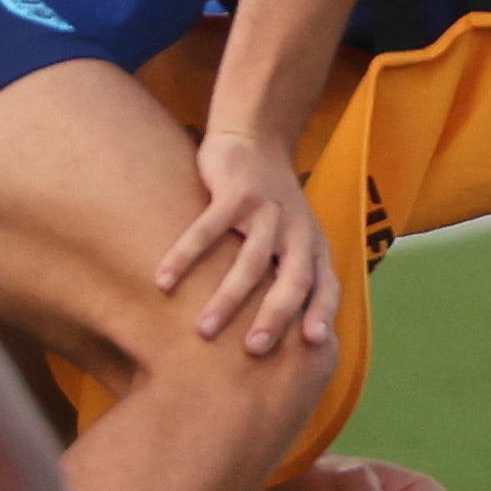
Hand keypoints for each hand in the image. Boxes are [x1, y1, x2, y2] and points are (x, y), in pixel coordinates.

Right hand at [156, 130, 336, 354]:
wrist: (256, 140)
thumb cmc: (272, 207)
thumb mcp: (293, 239)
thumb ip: (288, 277)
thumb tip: (277, 336)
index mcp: (313, 246)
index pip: (326, 286)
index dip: (323, 312)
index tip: (314, 345)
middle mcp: (297, 231)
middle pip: (293, 279)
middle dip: (276, 316)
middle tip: (254, 350)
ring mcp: (268, 211)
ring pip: (250, 260)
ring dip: (228, 297)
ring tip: (204, 329)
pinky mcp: (236, 193)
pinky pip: (208, 229)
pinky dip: (185, 255)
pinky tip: (163, 281)